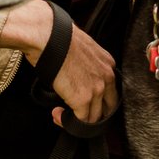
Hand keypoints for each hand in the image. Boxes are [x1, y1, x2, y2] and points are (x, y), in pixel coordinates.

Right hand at [0, 1, 118, 123]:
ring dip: (78, 120)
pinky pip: (80, 121)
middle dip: (94, 114)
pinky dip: (67, 122)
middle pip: (108, 107)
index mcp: (107, 63)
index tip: (86, 104)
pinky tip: (57, 115)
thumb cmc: (57, 38)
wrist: (47, 37)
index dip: (98, 100)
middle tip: (78, 115)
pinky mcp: (83, 99)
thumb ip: (85, 63)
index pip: (110, 90)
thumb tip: (77, 72)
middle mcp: (107, 77)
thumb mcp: (82, 48)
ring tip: (62, 114)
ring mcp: (96, 89)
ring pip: (95, 117)